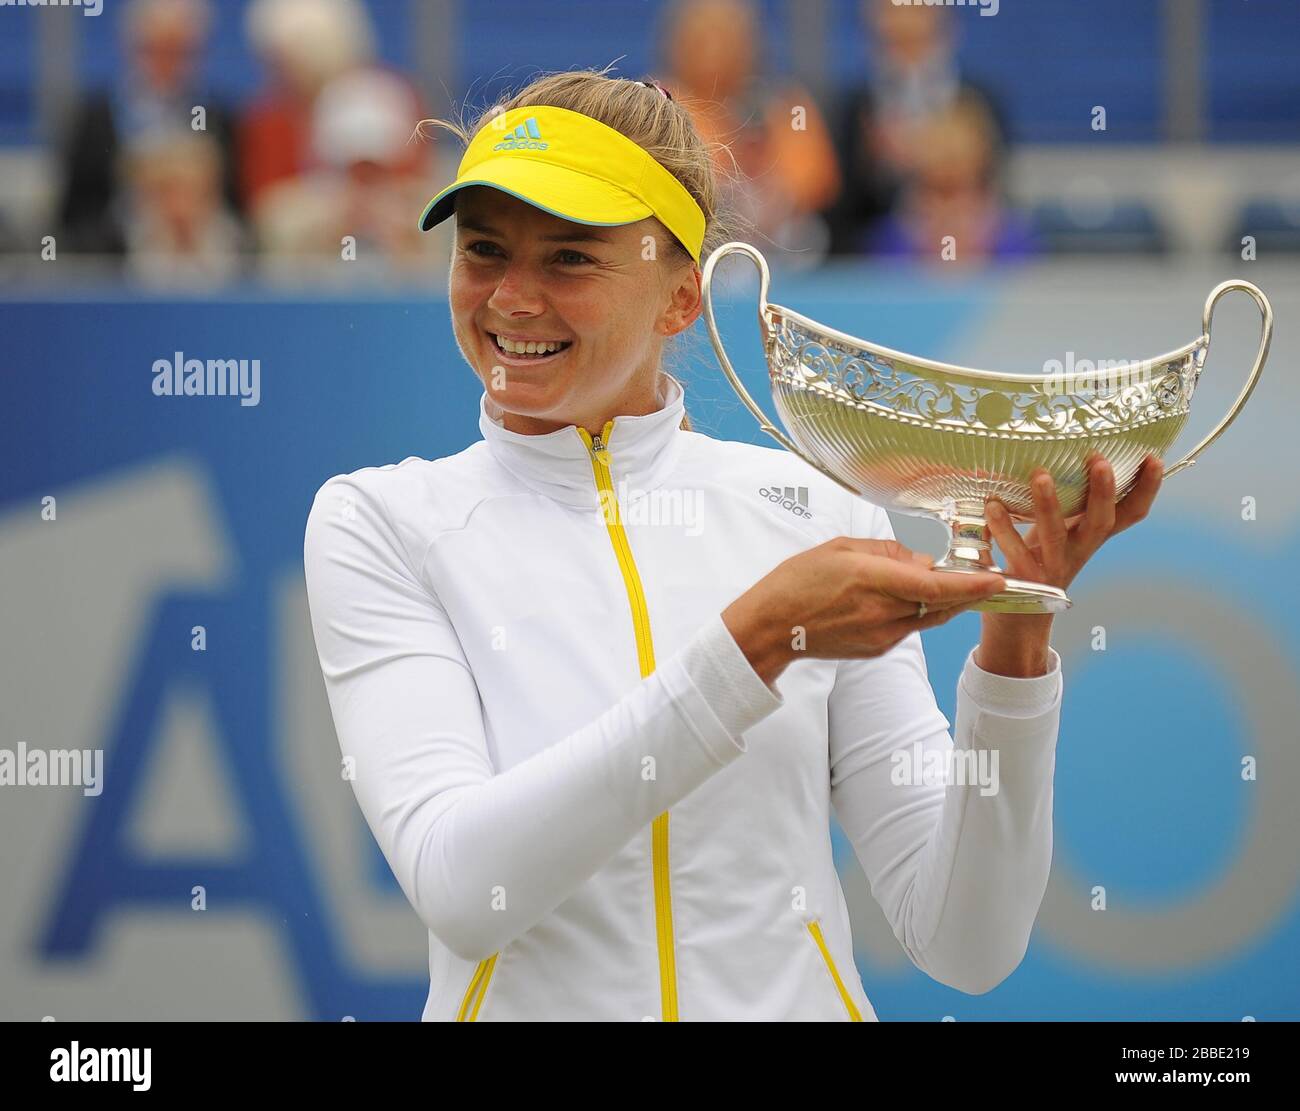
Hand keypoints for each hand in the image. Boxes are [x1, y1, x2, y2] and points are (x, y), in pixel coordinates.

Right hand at [723, 537, 1006, 685]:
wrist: (771, 628)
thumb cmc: (796, 583)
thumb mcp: (839, 548)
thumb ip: (886, 551)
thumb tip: (919, 560)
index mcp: (874, 580)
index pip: (937, 586)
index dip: (973, 584)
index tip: (999, 578)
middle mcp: (883, 612)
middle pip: (943, 604)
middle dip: (968, 591)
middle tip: (987, 577)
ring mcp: (882, 635)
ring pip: (929, 616)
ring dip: (944, 601)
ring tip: (947, 583)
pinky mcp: (877, 649)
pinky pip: (909, 627)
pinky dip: (917, 611)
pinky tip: (903, 599)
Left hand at [983, 452, 1164, 595]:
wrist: (1020, 621)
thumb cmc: (1038, 562)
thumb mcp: (1060, 532)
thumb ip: (1067, 504)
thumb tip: (1061, 452)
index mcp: (1090, 537)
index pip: (1130, 514)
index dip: (1146, 490)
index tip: (1154, 459)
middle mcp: (1078, 552)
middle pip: (1100, 523)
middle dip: (1103, 493)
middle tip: (1100, 462)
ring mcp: (1051, 568)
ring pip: (1055, 537)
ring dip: (1048, 506)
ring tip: (1041, 475)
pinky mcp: (1023, 581)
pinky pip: (1013, 553)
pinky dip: (1002, 529)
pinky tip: (992, 505)